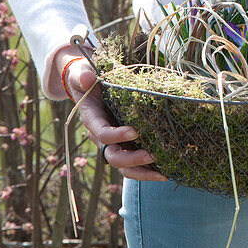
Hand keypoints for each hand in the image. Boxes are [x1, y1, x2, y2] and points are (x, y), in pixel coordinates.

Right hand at [58, 50, 167, 180]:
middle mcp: (101, 137)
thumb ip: (82, 76)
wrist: (86, 86)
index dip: (117, 136)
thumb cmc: (85, 79)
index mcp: (92, 120)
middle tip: (153, 155)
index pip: (102, 134)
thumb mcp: (80, 74)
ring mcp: (113, 143)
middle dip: (133, 159)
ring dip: (143, 172)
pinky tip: (167, 171)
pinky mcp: (124, 144)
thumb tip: (87, 78)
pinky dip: (148, 169)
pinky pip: (134, 162)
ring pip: (124, 166)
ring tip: (164, 173)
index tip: (135, 131)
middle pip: (113, 157)